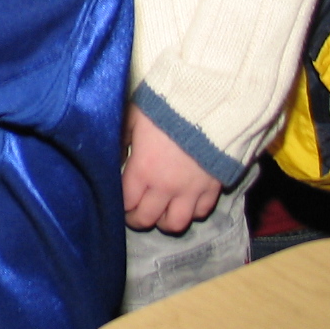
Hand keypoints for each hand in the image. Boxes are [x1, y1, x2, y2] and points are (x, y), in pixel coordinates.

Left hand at [122, 106, 222, 232]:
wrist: (210, 104)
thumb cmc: (167, 107)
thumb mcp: (134, 117)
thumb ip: (122, 139)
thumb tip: (115, 155)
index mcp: (143, 170)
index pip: (126, 202)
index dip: (121, 205)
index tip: (120, 201)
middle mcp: (165, 186)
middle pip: (147, 219)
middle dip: (137, 219)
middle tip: (135, 212)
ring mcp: (191, 190)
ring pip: (176, 224)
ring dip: (164, 222)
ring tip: (160, 213)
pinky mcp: (213, 187)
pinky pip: (201, 212)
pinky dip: (192, 212)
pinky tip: (185, 202)